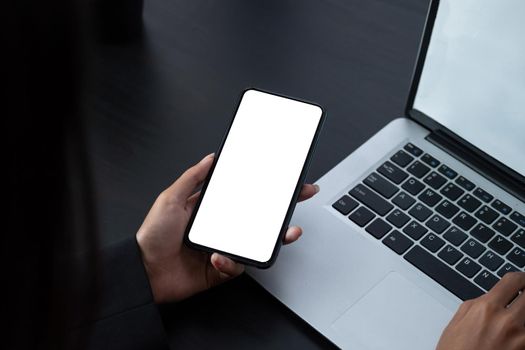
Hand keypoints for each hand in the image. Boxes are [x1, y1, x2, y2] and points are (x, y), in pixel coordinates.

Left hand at [136, 153, 318, 303]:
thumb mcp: (170, 198)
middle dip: (282, 209)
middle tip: (299, 198)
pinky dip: (230, 262)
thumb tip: (209, 158)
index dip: (263, 187)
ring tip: (283, 233)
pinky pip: (238, 265)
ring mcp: (223, 247)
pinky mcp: (222, 268)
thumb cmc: (153, 235)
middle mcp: (220, 227)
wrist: (144, 272)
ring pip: (257, 242)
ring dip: (273, 238)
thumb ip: (192, 177)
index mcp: (210, 208)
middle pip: (258, 217)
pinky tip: (216, 257)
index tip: (283, 179)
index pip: (243, 194)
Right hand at [436, 272, 524, 349]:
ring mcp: (520, 338)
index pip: (513, 281)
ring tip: (523, 312)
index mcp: (485, 308)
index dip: (520, 277)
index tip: (522, 278)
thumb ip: (474, 306)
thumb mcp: (456, 323)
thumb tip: (487, 297)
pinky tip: (521, 331)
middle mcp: (506, 321)